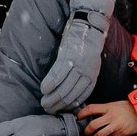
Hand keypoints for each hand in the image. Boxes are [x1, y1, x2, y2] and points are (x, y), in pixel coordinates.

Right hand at [38, 0, 119, 114]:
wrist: (89, 24)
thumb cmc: (88, 44)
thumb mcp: (91, 63)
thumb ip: (85, 76)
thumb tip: (75, 91)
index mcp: (93, 75)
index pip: (81, 97)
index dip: (70, 106)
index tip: (61, 111)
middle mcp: (86, 72)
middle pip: (70, 95)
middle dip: (58, 105)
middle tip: (48, 109)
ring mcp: (77, 65)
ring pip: (62, 88)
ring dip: (51, 98)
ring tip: (44, 102)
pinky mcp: (67, 57)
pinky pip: (57, 75)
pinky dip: (49, 84)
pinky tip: (44, 89)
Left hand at [76, 99, 136, 135]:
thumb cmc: (129, 108)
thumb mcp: (116, 105)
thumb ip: (106, 110)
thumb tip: (94, 115)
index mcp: (109, 107)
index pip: (91, 108)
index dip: (82, 113)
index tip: (78, 117)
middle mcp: (111, 115)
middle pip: (93, 124)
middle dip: (86, 130)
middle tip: (85, 132)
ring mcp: (116, 125)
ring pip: (100, 134)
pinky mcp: (121, 132)